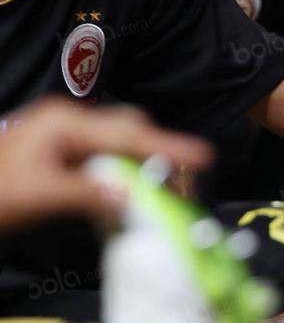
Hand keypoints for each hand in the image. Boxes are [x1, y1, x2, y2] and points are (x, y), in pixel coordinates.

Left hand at [0, 98, 212, 232]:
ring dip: (145, 164)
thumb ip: (87, 194)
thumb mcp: (39, 196)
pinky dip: (126, 174)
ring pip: (120, 143)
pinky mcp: (61, 155)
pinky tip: (132, 194)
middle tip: (186, 182)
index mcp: (65, 126)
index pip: (129, 134)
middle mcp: (68, 124)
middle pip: (130, 130)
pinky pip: (106, 159)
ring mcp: (64, 138)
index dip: (169, 146)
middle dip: (161, 152)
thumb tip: (132, 198)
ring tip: (167, 191)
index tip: (204, 158)